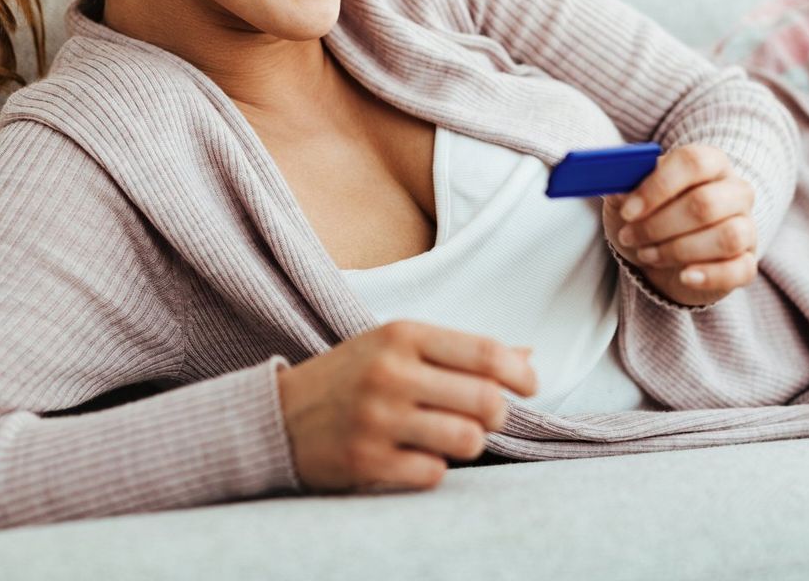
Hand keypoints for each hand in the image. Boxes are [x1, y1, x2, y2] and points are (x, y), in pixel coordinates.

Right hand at [276, 320, 537, 493]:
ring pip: (467, 439)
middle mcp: (392, 372)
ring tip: (455, 435)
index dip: (520, 372)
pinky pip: (434, 474)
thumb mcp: (399, 344)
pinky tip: (418, 455)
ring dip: (471, 442)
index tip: (531, 384)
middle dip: (499, 413)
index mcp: (403, 334)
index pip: (484, 351)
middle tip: (489, 416)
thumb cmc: (353, 374)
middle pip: (485, 399)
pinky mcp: (366, 461)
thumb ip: (460, 351)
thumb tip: (528, 355)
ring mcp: (378, 418)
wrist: (278, 414)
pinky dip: (436, 468)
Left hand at [602, 143, 758, 306]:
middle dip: (659, 224)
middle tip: (630, 235)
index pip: (693, 162)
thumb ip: (623, 186)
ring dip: (678, 250)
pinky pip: (740, 269)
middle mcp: (735, 190)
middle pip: (706, 203)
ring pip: (727, 236)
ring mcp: (746, 227)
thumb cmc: (648, 215)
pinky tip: (683, 275)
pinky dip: (709, 275)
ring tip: (647, 254)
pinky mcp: (746, 262)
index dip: (657, 186)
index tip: (627, 210)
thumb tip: (618, 190)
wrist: (658, 255)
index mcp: (710, 162)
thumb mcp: (629, 197)